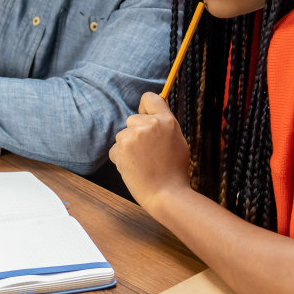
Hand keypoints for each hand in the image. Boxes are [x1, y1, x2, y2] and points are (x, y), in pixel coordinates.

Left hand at [108, 91, 194, 210]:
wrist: (166, 195)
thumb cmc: (174, 172)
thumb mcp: (178, 142)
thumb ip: (165, 126)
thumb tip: (153, 114)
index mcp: (167, 121)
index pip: (149, 98)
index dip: (145, 108)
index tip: (146, 117)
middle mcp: (150, 124)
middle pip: (133, 119)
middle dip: (136, 133)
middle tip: (149, 153)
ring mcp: (134, 135)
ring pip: (123, 135)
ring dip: (128, 147)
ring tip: (143, 163)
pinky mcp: (121, 148)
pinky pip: (116, 149)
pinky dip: (121, 158)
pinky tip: (134, 169)